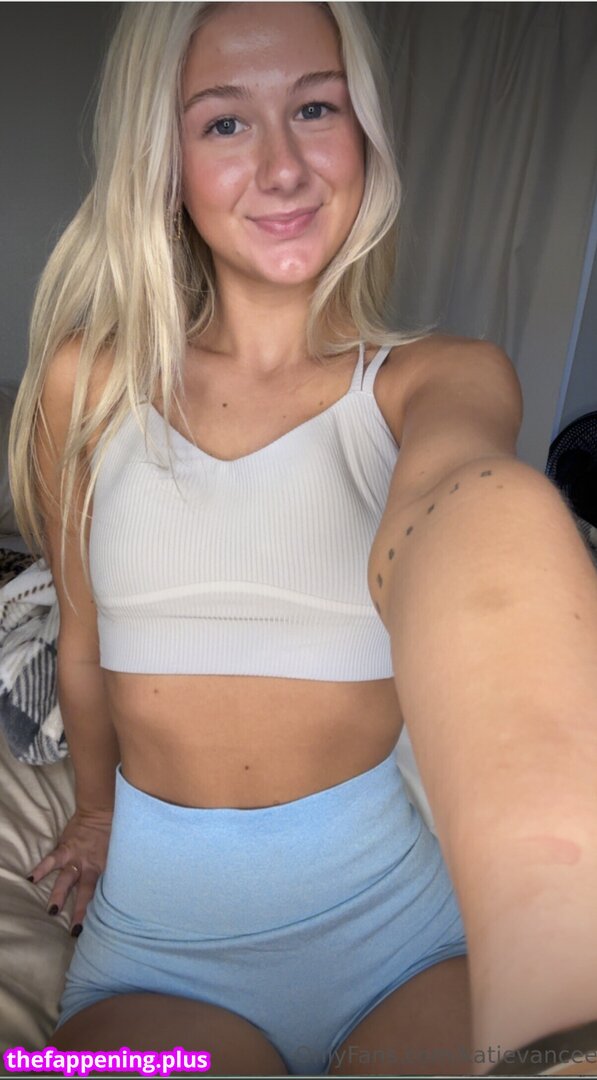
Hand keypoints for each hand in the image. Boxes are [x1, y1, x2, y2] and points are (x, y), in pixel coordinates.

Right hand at [26, 807, 112, 935]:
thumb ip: (117, 866)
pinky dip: (41, 869)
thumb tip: (126, 880)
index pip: (104, 893)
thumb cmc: (112, 830)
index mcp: (105, 868)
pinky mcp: (66, 848)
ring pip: (67, 880)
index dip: (102, 910)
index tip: (100, 926)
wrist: (101, 811)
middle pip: (86, 892)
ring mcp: (77, 858)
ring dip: (59, 896)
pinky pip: (51, 860)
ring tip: (52, 911)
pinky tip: (31, 879)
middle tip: (76, 930)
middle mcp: (91, 866)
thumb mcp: (120, 851)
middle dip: (80, 911)